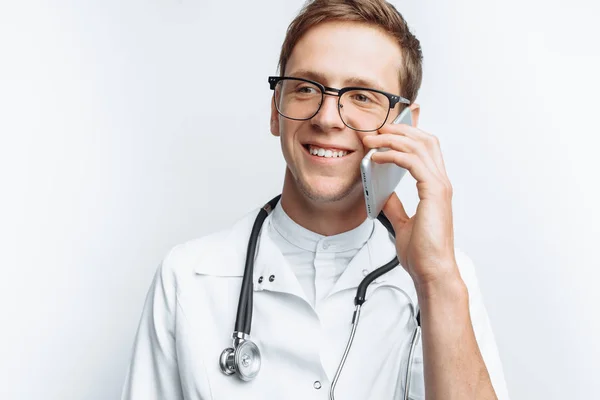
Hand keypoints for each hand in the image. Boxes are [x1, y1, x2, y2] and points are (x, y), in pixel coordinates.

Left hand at [362, 122, 457, 286]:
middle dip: (399, 130)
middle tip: (376, 130)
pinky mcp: (433, 192)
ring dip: (392, 139)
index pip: (425, 149)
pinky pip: (412, 162)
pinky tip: (377, 157)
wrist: (431, 271)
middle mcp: (440, 183)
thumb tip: (383, 193)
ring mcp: (439, 186)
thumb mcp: (402, 223)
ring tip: (372, 140)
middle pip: (424, 140)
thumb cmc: (422, 252)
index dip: (405, 136)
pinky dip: (393, 155)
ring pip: (418, 146)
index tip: (382, 135)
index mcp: (435, 188)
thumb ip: (395, 205)